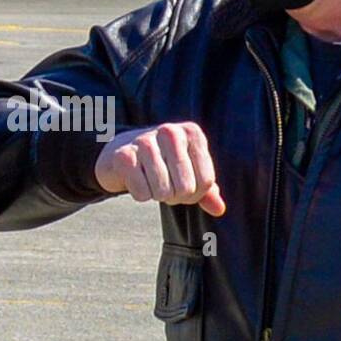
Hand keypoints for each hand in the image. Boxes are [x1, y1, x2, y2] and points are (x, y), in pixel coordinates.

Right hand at [94, 122, 224, 215]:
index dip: (195, 194)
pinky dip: (140, 195)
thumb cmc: (163, 163)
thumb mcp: (189, 171)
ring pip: (164, 193)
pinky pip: (142, 194)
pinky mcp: (124, 156)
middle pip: (186, 189)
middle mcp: (171, 132)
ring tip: (151, 181)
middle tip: (165, 184)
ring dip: (157, 195)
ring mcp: (146, 141)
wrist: (120, 150)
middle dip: (176, 196)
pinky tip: (136, 179)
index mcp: (192, 133)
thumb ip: (207, 190)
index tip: (183, 183)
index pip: (207, 182)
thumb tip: (219, 209)